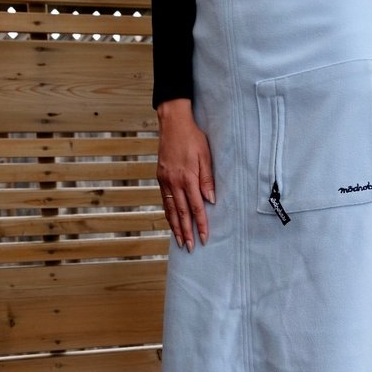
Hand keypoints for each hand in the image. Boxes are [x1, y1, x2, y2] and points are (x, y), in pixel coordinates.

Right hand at [156, 98, 214, 252]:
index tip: (204, 237)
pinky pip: (165, 201)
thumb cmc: (193, 138)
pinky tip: (172, 223)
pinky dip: (168, 215)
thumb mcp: (205, 155)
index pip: (196, 207)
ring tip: (180, 242)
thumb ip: (207, 179)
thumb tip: (210, 200)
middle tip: (191, 247)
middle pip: (182, 213)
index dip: (201, 224)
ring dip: (176, 228)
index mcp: (187, 178)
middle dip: (187, 232)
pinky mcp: (160, 178)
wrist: (172, 123)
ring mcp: (165, 181)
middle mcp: (174, 182)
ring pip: (171, 210)